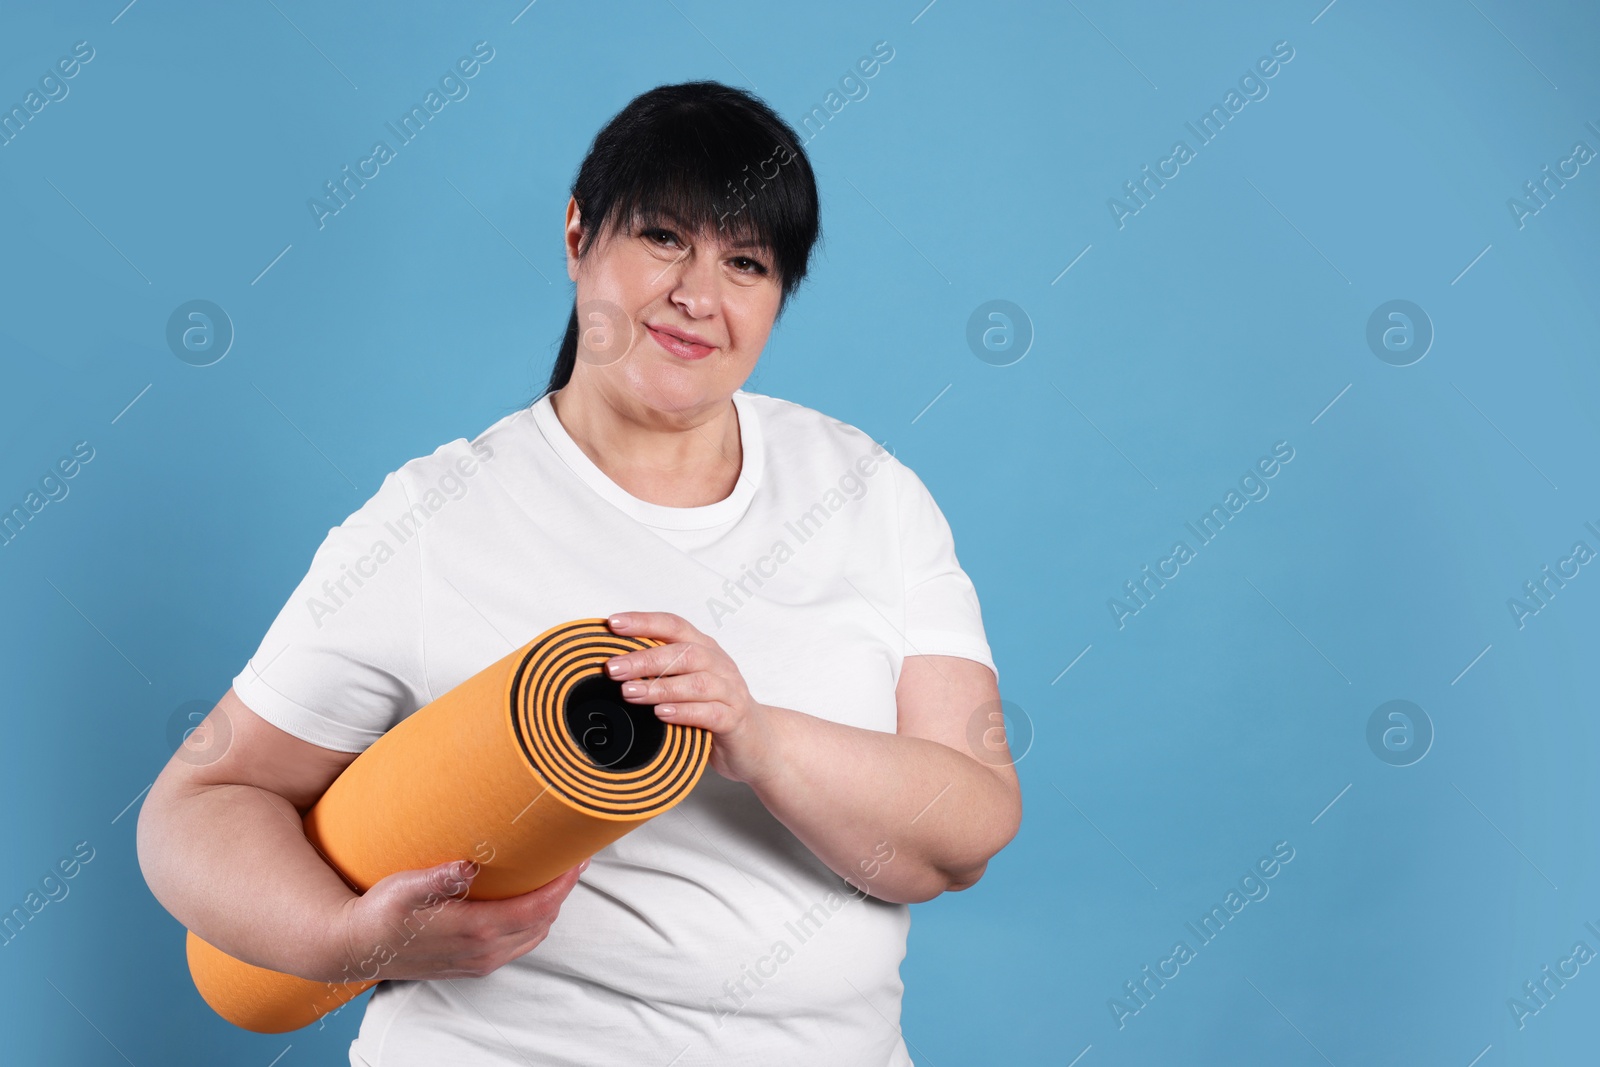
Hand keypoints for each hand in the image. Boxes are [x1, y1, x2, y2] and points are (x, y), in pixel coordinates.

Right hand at [322, 857, 585, 982]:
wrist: (356, 948)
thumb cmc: (379, 914)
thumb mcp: (403, 888)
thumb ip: (438, 877)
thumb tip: (466, 865)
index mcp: (475, 931)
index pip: (538, 908)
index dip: (562, 883)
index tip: (577, 858)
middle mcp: (484, 952)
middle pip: (543, 921)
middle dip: (562, 890)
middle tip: (573, 857)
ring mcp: (480, 961)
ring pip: (534, 935)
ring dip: (549, 906)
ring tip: (555, 873)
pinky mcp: (472, 963)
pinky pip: (518, 944)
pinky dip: (533, 921)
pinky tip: (528, 899)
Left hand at [604, 611, 779, 786]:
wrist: (759, 744)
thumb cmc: (714, 712)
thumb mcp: (686, 687)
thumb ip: (659, 674)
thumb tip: (611, 669)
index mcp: (705, 649)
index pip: (674, 626)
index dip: (644, 622)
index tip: (613, 624)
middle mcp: (719, 665)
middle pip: (684, 652)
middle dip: (645, 659)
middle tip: (613, 669)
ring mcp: (730, 692)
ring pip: (696, 682)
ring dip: (660, 686)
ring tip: (630, 693)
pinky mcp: (735, 720)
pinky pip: (710, 713)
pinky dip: (685, 712)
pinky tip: (662, 714)